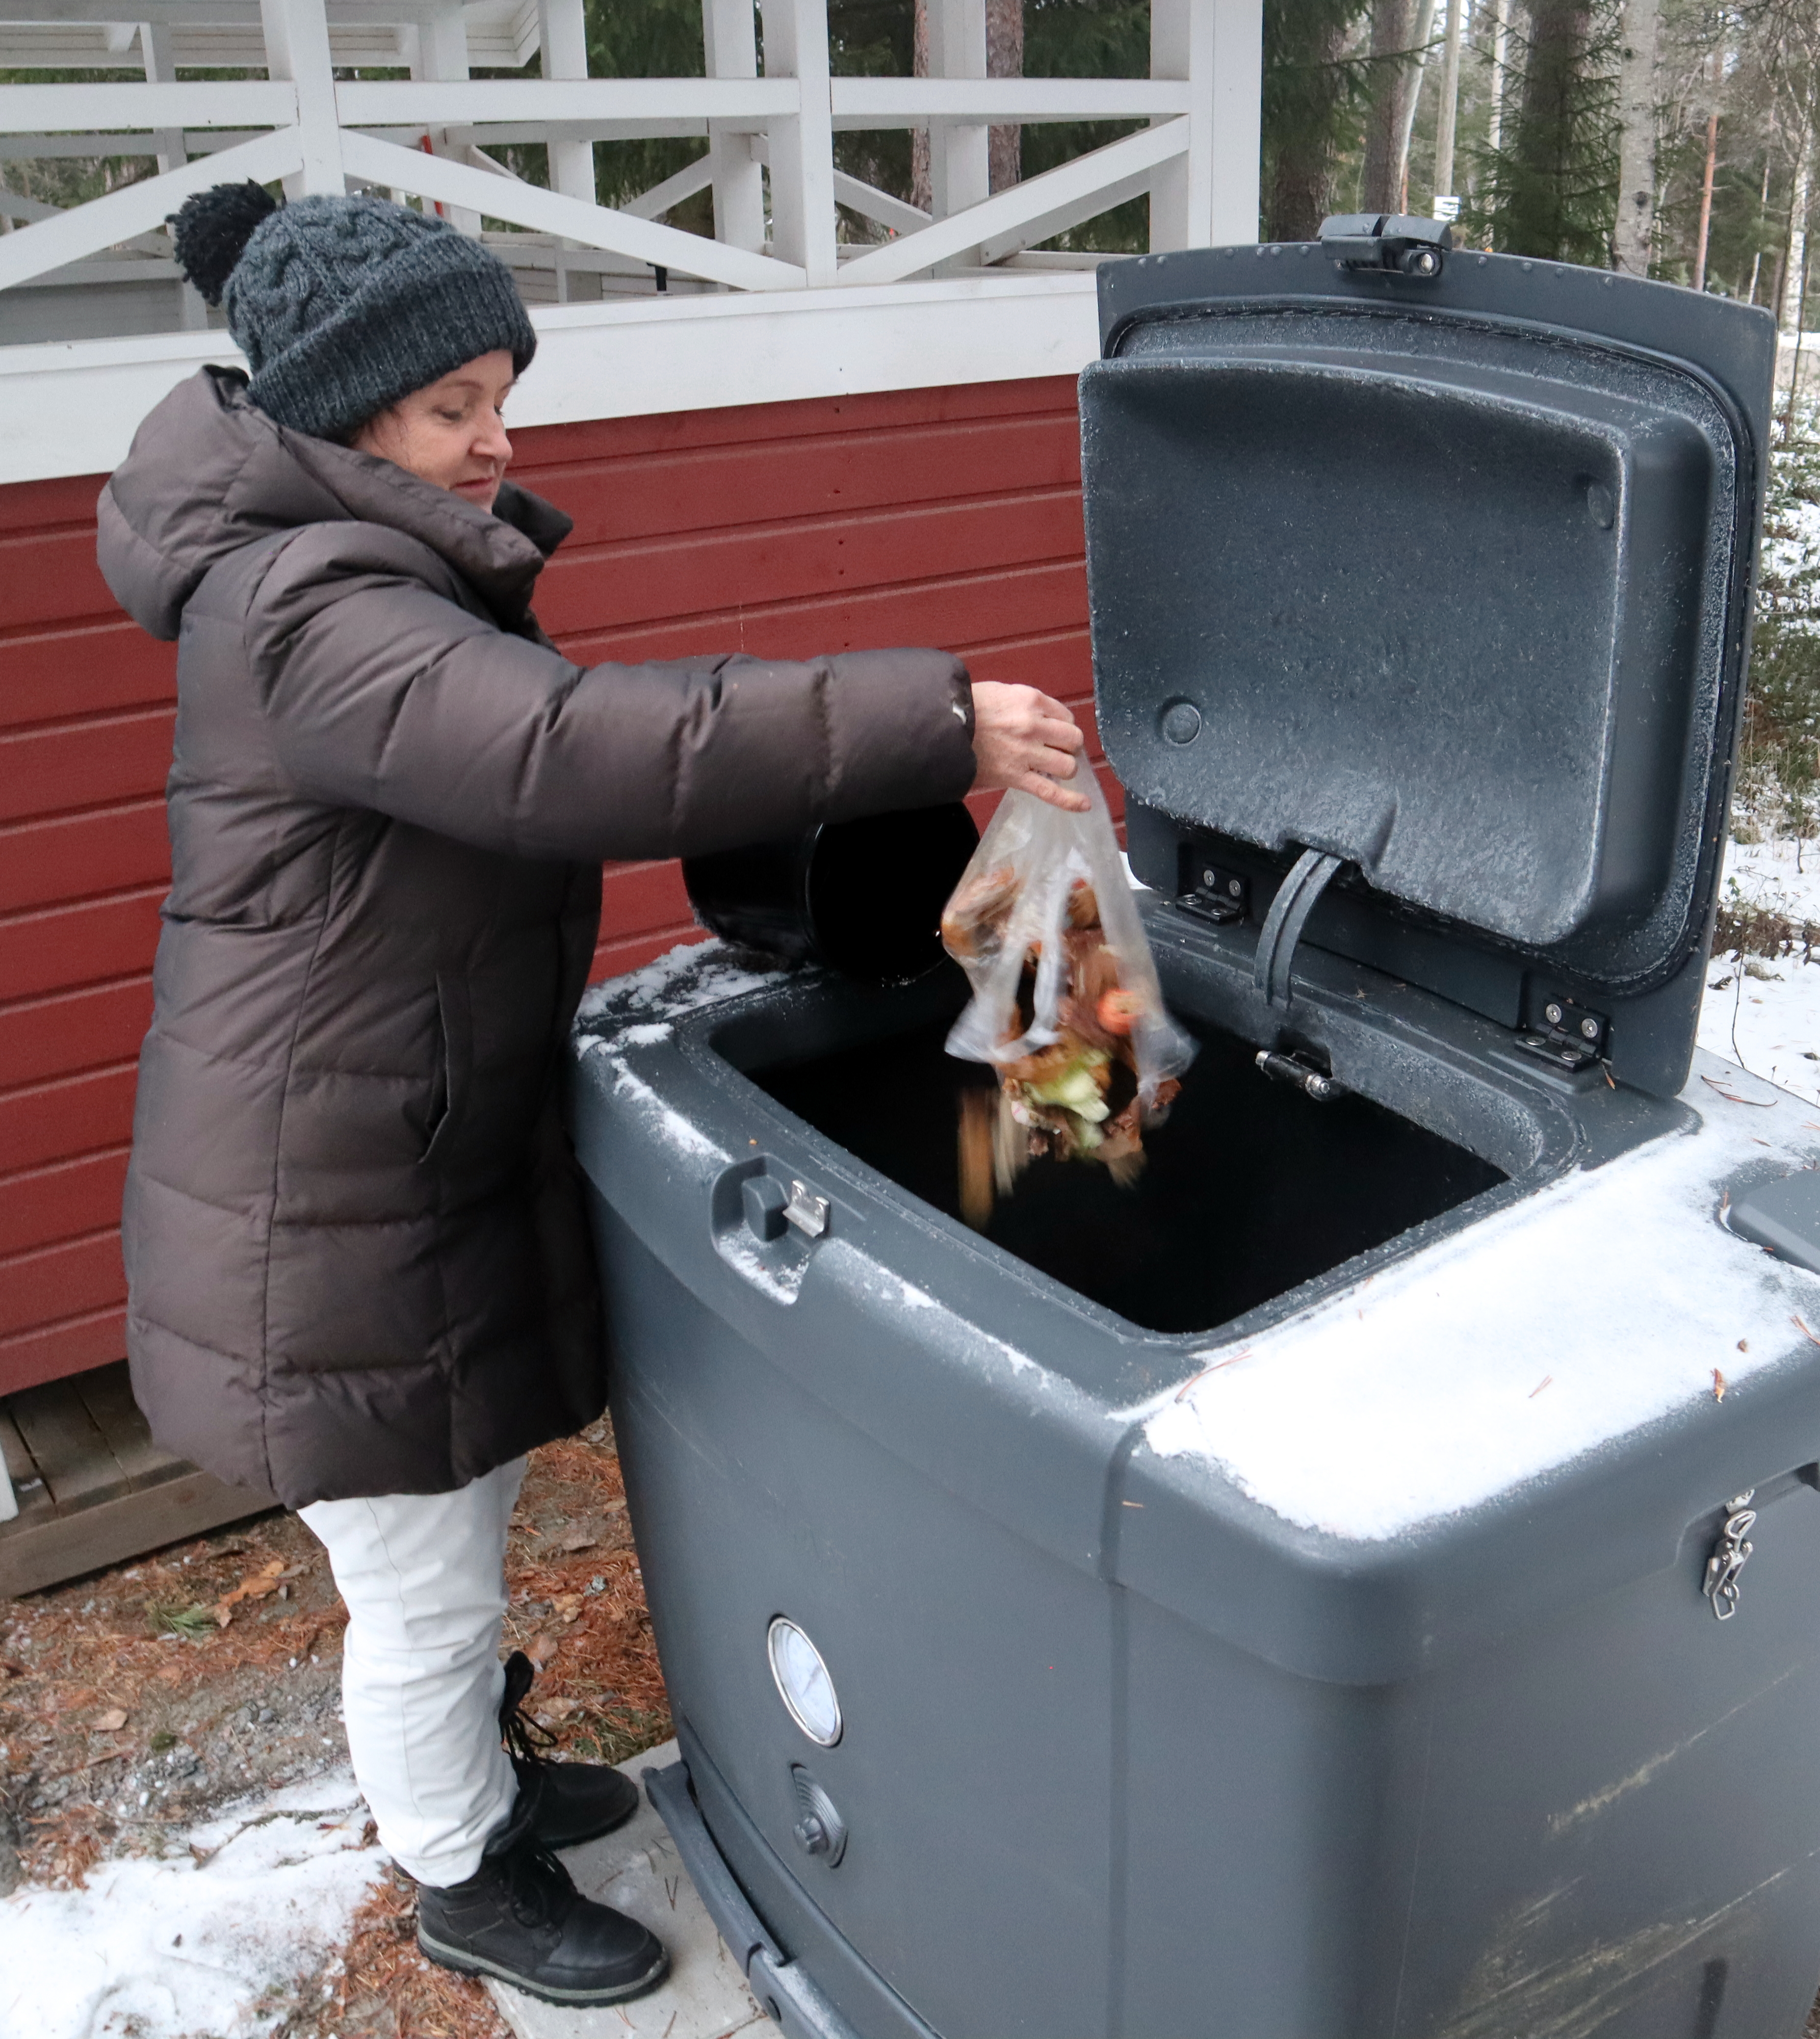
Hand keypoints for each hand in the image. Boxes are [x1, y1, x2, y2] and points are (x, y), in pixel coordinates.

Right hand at [969, 682, 1089, 812]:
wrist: (939, 728)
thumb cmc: (965, 709)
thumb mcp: (999, 691)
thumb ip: (1023, 703)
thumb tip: (1041, 718)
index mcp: (1030, 700)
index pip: (1066, 716)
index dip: (1063, 727)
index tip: (1054, 733)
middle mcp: (1033, 725)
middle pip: (1072, 740)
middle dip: (1068, 747)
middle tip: (1055, 751)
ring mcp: (1026, 753)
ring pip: (1067, 765)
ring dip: (1064, 768)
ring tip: (1052, 769)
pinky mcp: (1015, 777)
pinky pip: (1050, 792)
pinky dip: (1070, 801)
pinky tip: (1084, 805)